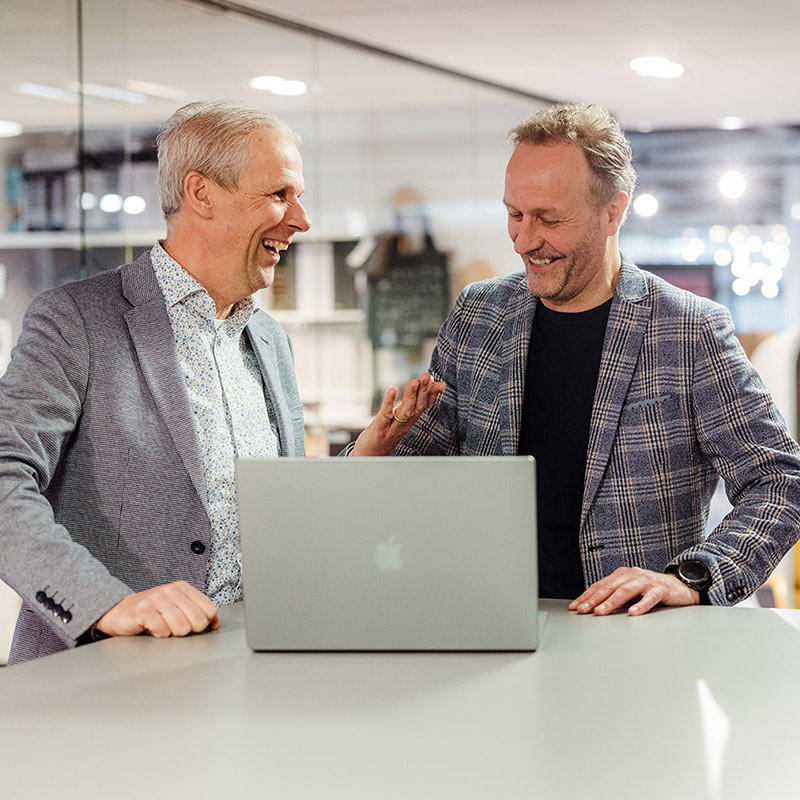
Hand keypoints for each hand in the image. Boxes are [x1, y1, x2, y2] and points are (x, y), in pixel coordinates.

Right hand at [95, 580, 219, 637]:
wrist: (119, 613)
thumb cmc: (151, 611)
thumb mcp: (177, 606)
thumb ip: (198, 612)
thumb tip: (217, 623)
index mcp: (182, 588)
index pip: (209, 609)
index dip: (205, 623)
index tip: (194, 626)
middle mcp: (171, 590)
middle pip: (197, 621)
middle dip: (189, 630)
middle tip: (175, 628)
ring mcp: (156, 599)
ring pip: (182, 628)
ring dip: (173, 633)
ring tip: (164, 627)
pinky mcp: (143, 611)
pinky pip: (163, 632)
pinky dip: (159, 635)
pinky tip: (152, 629)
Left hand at [350, 373, 445, 456]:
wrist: (370, 455)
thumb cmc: (385, 434)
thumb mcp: (400, 418)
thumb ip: (409, 404)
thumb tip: (418, 389)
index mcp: (410, 421)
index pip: (423, 406)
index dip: (432, 395)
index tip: (441, 384)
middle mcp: (404, 424)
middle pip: (417, 407)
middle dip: (423, 391)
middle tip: (427, 376)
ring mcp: (392, 427)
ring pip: (405, 411)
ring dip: (411, 396)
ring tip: (415, 381)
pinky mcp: (380, 428)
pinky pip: (386, 414)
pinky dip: (389, 402)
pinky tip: (392, 390)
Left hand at [568, 567, 699, 615]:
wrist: (680, 585)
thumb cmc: (651, 589)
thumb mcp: (630, 590)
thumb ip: (615, 596)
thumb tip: (593, 607)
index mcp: (622, 574)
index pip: (600, 585)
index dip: (586, 596)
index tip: (575, 607)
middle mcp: (632, 574)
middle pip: (609, 587)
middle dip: (593, 599)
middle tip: (582, 610)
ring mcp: (647, 580)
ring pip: (626, 591)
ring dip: (611, 602)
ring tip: (600, 612)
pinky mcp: (661, 589)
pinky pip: (650, 597)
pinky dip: (641, 605)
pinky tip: (633, 613)